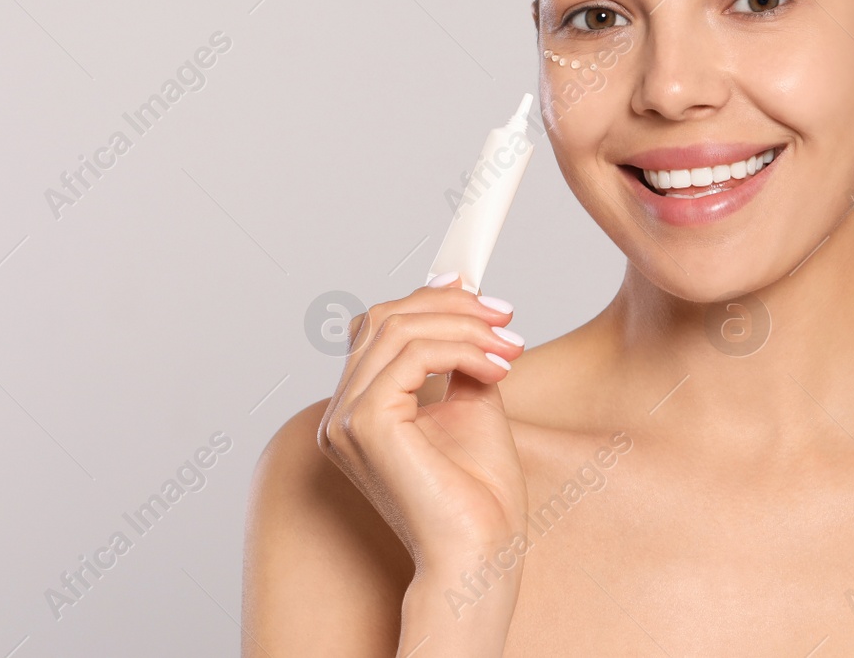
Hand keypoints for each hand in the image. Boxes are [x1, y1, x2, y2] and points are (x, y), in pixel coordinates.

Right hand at [318, 274, 528, 577]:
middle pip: (384, 318)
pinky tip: (496, 366)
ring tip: (511, 347)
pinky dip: (461, 349)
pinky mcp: (366, 423)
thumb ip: (460, 360)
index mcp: (360, 412)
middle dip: (452, 307)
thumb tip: (470, 309)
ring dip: (466, 327)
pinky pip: (412, 355)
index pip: (379, 329)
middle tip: (505, 316)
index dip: (428, 301)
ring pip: (398, 328)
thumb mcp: (471, 406)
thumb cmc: (478, 500)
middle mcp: (342, 414)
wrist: (480, 555)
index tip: (482, 297)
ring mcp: (346, 419)